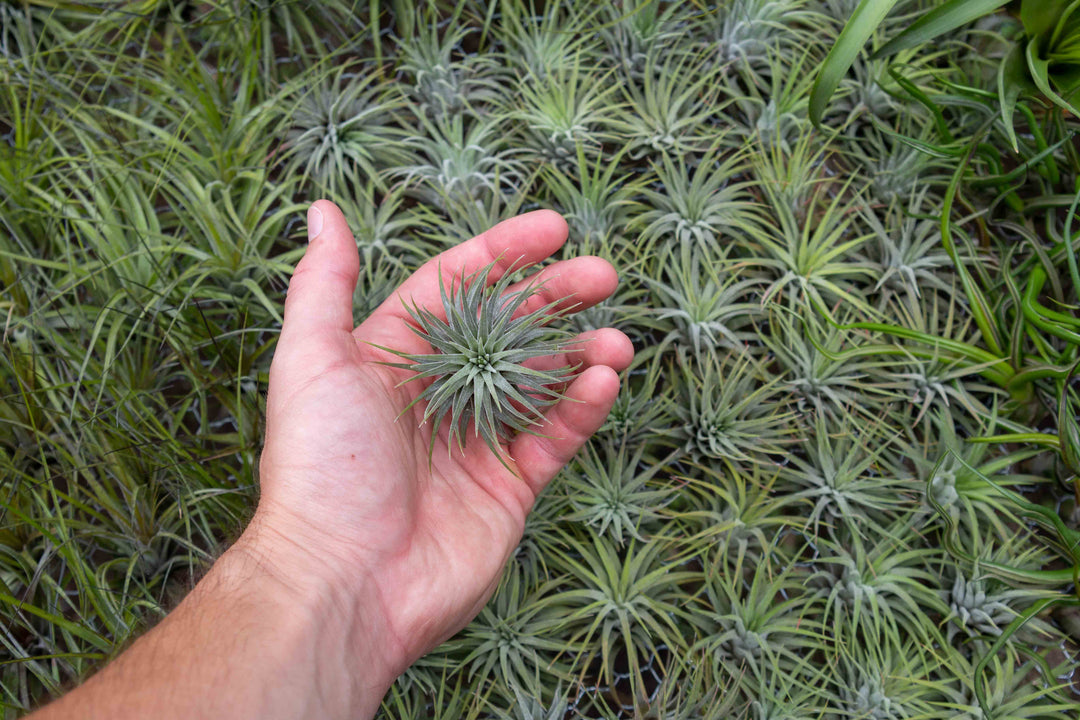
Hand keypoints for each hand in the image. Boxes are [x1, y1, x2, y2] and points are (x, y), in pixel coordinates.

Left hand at [246, 201, 633, 694]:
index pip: (457, 290)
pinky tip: (602, 381)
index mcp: (392, 360)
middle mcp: (437, 396)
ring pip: (540, 382)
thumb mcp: (312, 360)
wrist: (344, 580)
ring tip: (617, 340)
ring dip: (581, 354)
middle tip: (602, 274)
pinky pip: (554, 437)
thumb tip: (322, 211)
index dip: (502, 255)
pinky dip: (581, 407)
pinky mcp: (507, 488)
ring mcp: (475, 443)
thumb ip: (323, 284)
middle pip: (508, 330)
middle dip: (555, 299)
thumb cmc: (321, 465)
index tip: (551, 229)